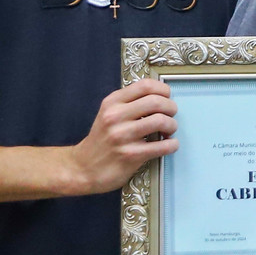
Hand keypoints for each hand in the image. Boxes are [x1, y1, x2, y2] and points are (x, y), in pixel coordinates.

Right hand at [60, 78, 179, 195]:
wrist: (83, 168)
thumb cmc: (102, 140)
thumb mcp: (108, 114)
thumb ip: (129, 103)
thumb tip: (161, 96)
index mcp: (112, 103)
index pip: (145, 85)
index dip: (163, 90)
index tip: (167, 97)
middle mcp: (115, 117)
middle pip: (156, 101)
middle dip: (171, 108)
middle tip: (171, 115)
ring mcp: (122, 136)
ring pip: (161, 121)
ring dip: (172, 126)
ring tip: (168, 131)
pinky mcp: (131, 155)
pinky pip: (163, 146)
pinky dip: (172, 144)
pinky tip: (169, 145)